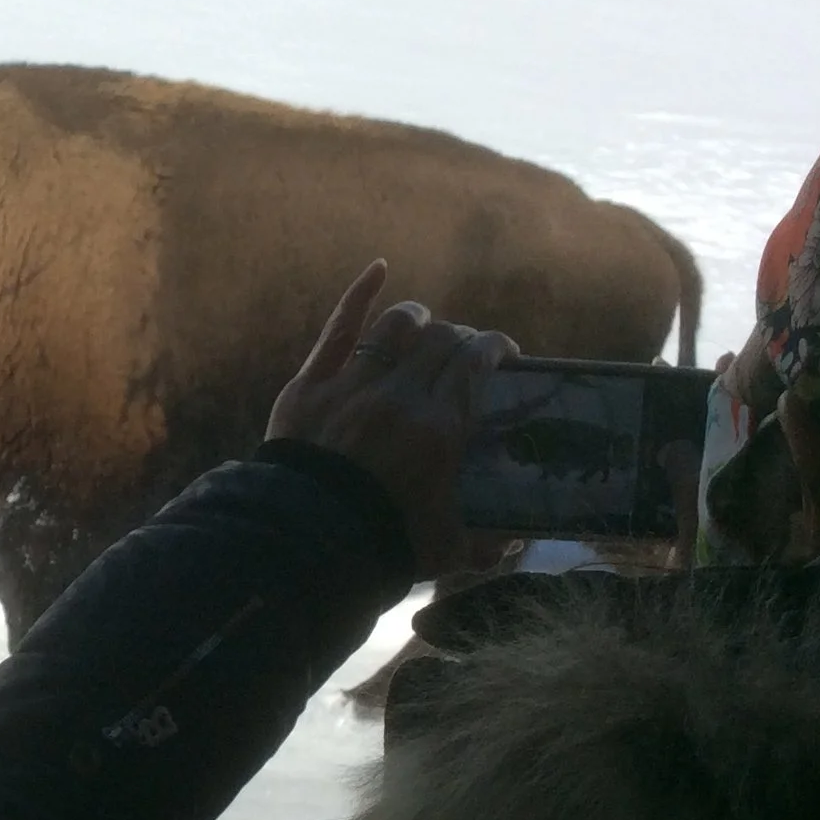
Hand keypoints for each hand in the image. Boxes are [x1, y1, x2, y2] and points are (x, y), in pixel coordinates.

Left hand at [266, 262, 516, 577]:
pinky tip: (376, 270)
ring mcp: (352, 386)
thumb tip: (516, 538)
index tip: (503, 354)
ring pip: (394, 327)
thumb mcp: (447, 548)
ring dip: (417, 320)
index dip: (495, 349)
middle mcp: (400, 397)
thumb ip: (487, 540)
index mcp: (441, 428)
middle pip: (442, 341)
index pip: (478, 363)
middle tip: (463, 354)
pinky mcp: (309, 387)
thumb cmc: (382, 548)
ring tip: (423, 327)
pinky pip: (337, 330)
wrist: (303, 548)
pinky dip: (359, 296)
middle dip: (461, 339)